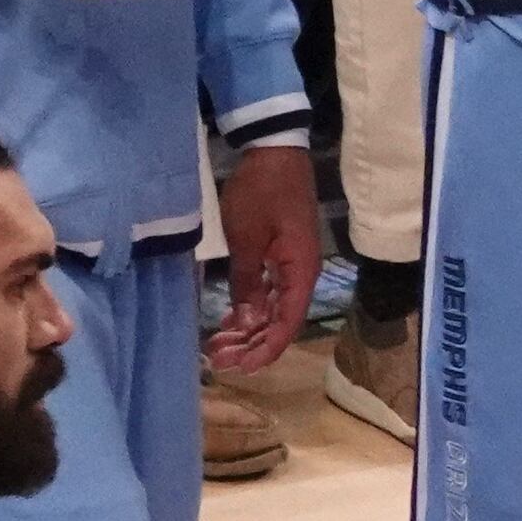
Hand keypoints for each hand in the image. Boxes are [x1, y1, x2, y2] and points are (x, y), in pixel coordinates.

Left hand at [207, 147, 320, 374]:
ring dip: (249, 329)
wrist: (274, 154)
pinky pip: (270, 292)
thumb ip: (247, 281)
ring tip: (219, 344)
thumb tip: (248, 320)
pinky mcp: (281, 256)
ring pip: (274, 309)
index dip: (266, 347)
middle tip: (219, 360)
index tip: (243, 367)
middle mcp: (302, 274)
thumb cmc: (261, 194)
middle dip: (252, 343)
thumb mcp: (246, 238)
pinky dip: (251, 308)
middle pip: (281, 320)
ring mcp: (292, 265)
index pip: (288, 322)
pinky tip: (231, 319)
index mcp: (300, 272)